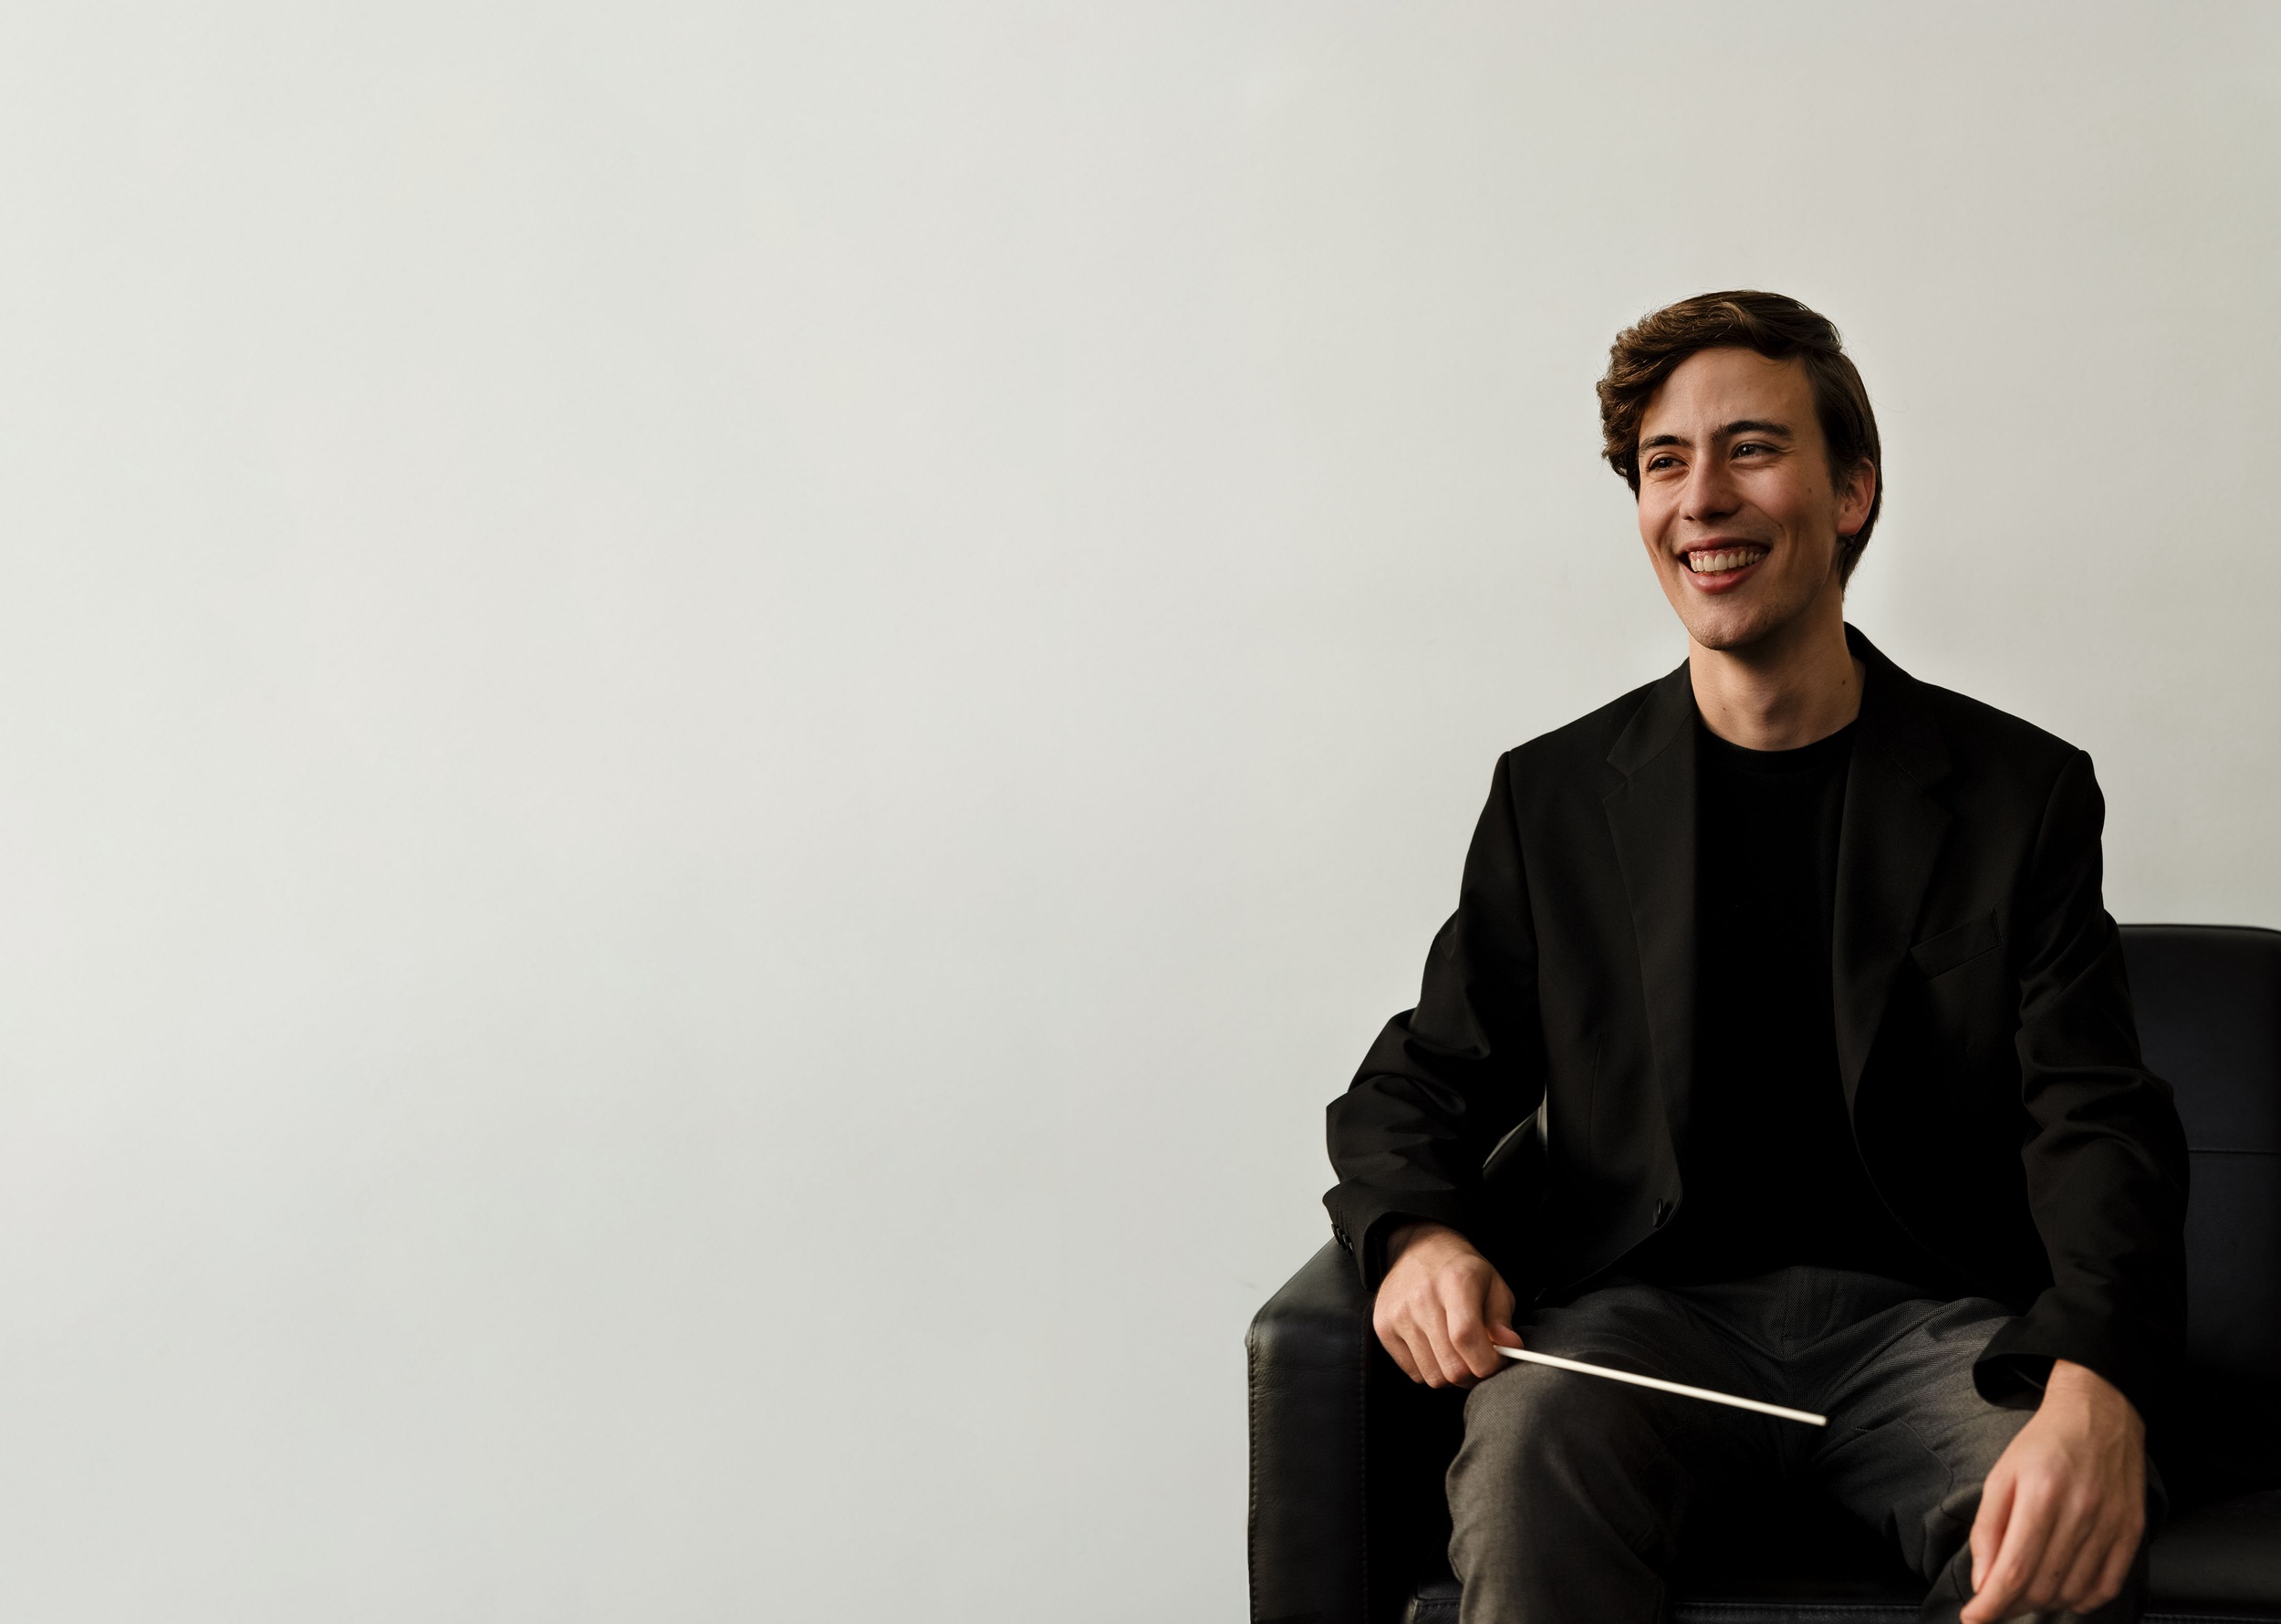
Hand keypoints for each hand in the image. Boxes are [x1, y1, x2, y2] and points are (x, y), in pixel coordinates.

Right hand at [1372, 1222, 1520, 1387]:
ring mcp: (1398, 1314)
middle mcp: (1422, 1298)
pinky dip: (1430, 1369)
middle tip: (1478, 1360)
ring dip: (1451, 1374)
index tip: (1496, 1362)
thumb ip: (1503, 1320)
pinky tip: (1436, 1347)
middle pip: (1451, 1366)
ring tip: (1457, 1353)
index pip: (1466, 1338)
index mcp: (1456, 1282)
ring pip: (1433, 1377)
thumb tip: (1510, 1349)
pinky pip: (1414, 1372)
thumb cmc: (1461, 1270)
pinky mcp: (1383, 1327)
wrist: (1419, 1248)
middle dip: (1473, 1374)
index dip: (1487, 1362)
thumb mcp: (1493, 1285)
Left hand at [1961, 1359, 2145, 1622]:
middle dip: (2012, 1604)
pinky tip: (2063, 1590)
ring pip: (2073, 1592)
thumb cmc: (2043, 1444)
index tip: (1973, 1620)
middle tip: (1996, 1601)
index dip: (1991, 1604)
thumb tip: (1983, 1583)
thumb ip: (1988, 1530)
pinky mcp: (2132, 1532)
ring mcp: (2111, 1525)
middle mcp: (2080, 1513)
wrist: (2099, 1413)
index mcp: (2040, 1495)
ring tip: (2026, 1591)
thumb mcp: (2001, 1476)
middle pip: (2043, 1587)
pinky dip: (2081, 1600)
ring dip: (2044, 1602)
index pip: (2015, 1570)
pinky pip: (2107, 1587)